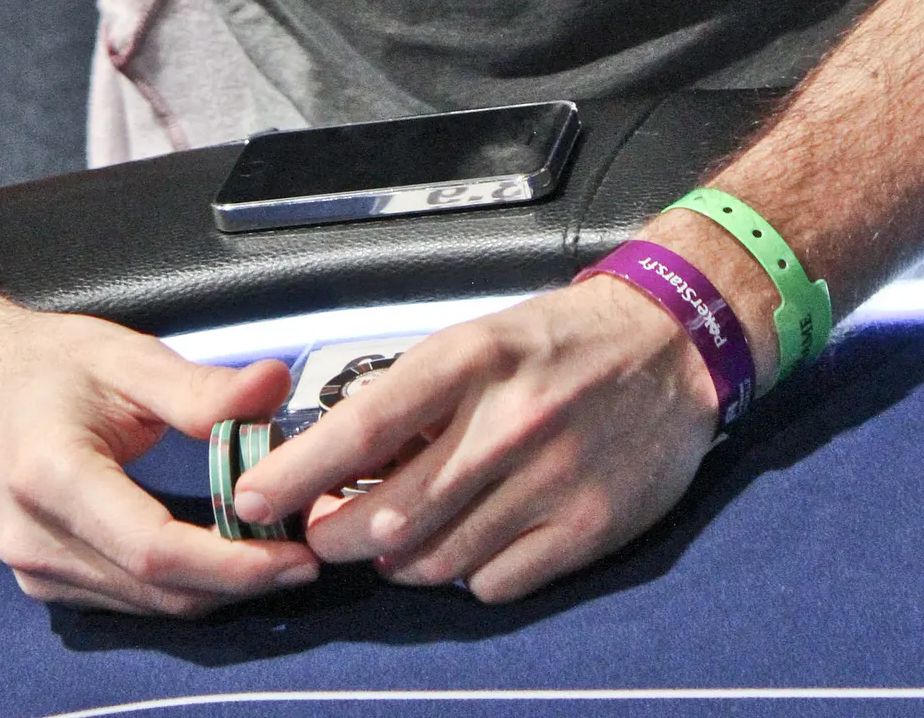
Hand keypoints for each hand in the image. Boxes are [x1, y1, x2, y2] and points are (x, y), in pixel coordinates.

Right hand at [0, 301, 321, 615]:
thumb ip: (199, 386)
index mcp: (52, 476)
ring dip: (215, 588)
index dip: (233, 563)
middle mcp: (37, 539)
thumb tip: (273, 386)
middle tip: (304, 554)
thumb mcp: (122, 358)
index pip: (156, 549)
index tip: (294, 554)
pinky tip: (220, 554)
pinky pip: (127, 600)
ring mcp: (35, 571)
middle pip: (158, 591)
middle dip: (239, 582)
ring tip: (274, 550)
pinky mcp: (44, 582)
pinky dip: (181, 585)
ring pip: (147, 607)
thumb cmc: (40, 365)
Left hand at [231, 280, 720, 602]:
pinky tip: (471, 539)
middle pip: (387, 516)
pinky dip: (465, 573)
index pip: (361, 430)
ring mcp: (548, 482)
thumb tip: (340, 461)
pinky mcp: (586, 529)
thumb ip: (414, 398)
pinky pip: (491, 583)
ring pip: (432, 560)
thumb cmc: (560, 341)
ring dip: (398, 559)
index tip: (251, 498)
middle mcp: (505, 424)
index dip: (296, 473)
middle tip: (325, 529)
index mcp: (470, 360)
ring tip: (398, 534)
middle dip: (336, 535)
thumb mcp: (479, 341)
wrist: (673, 346)